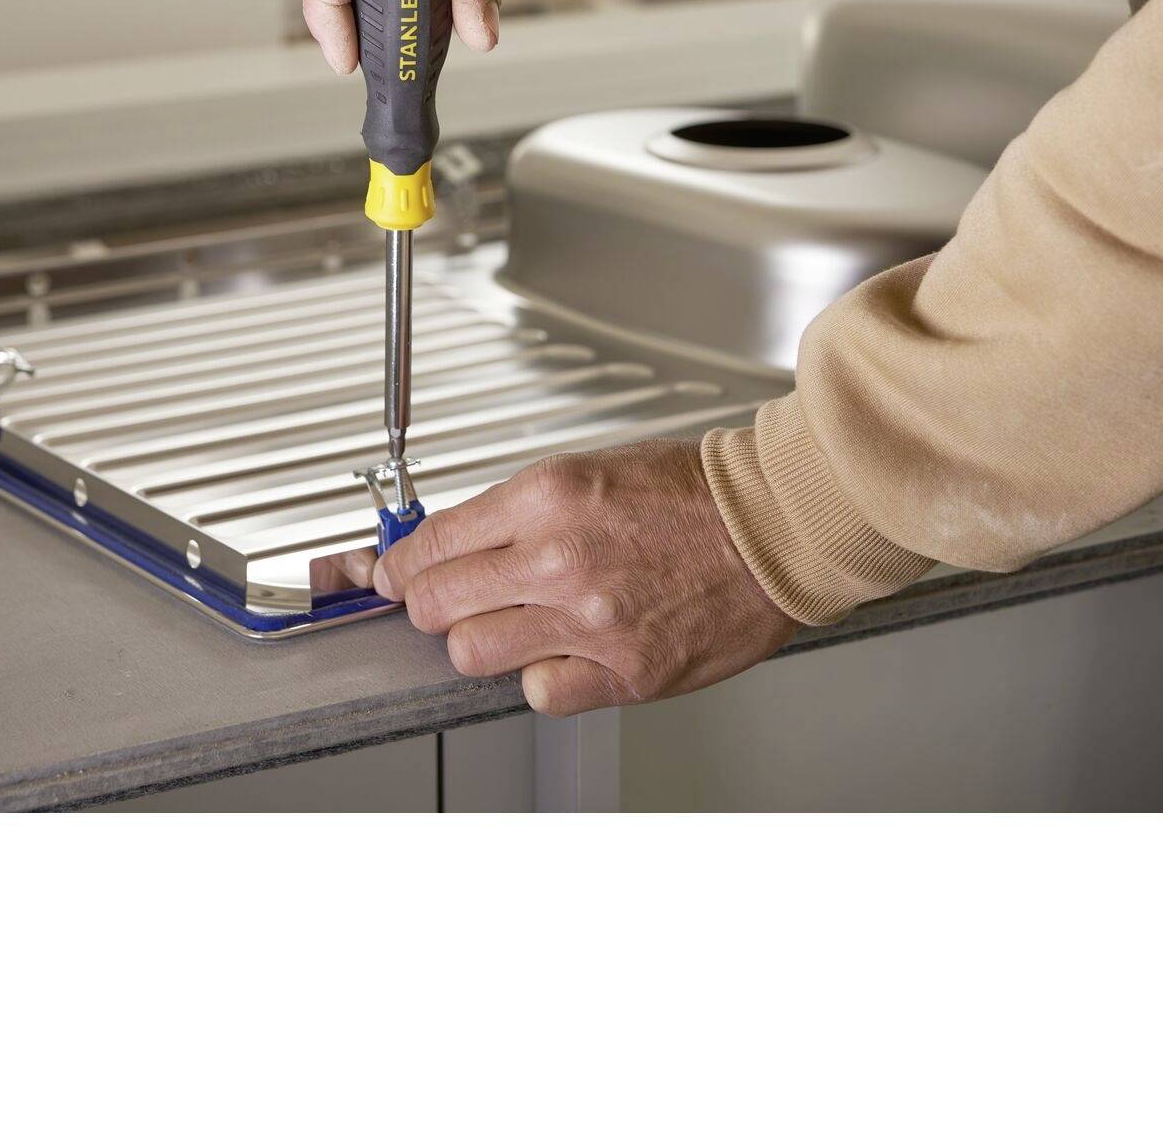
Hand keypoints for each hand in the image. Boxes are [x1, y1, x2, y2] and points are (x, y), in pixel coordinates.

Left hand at [369, 438, 796, 714]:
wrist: (773, 524)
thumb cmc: (693, 492)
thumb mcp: (588, 469)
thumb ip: (517, 510)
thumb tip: (453, 543)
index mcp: (547, 497)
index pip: (431, 544)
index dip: (398, 564)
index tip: (389, 572)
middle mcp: (559, 559)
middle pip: (434, 604)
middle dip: (427, 603)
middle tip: (442, 600)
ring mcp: (591, 622)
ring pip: (473, 654)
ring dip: (477, 642)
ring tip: (506, 625)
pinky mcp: (626, 672)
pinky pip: (541, 694)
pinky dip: (541, 679)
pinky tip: (561, 652)